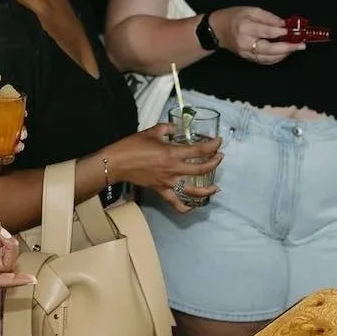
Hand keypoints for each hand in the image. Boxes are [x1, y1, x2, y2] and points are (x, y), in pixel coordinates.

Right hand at [107, 125, 221, 213]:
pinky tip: (192, 207)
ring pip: (193, 190)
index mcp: (172, 153)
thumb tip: (174, 128)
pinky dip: (185, 207)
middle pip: (201, 169)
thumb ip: (166, 129)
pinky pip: (175, 202)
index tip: (219, 141)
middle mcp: (173, 169)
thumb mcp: (151, 132)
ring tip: (216, 188)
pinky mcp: (161, 190)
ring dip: (207, 190)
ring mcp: (168, 182)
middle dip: (214, 162)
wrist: (117, 163)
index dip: (212, 145)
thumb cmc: (132, 146)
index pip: (198, 150)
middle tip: (219, 157)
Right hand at [207, 6, 303, 64]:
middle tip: (301, 45)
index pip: (266, 32)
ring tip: (295, 48)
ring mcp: (246, 53)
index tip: (294, 31)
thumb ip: (268, 17)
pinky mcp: (247, 58)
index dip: (281, 33)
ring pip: (268, 58)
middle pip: (269, 49)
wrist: (216, 30)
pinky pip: (264, 61)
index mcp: (245, 27)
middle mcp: (245, 42)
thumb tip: (284, 25)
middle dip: (287, 48)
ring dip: (284, 54)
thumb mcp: (250, 10)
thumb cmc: (233, 16)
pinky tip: (284, 52)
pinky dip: (276, 58)